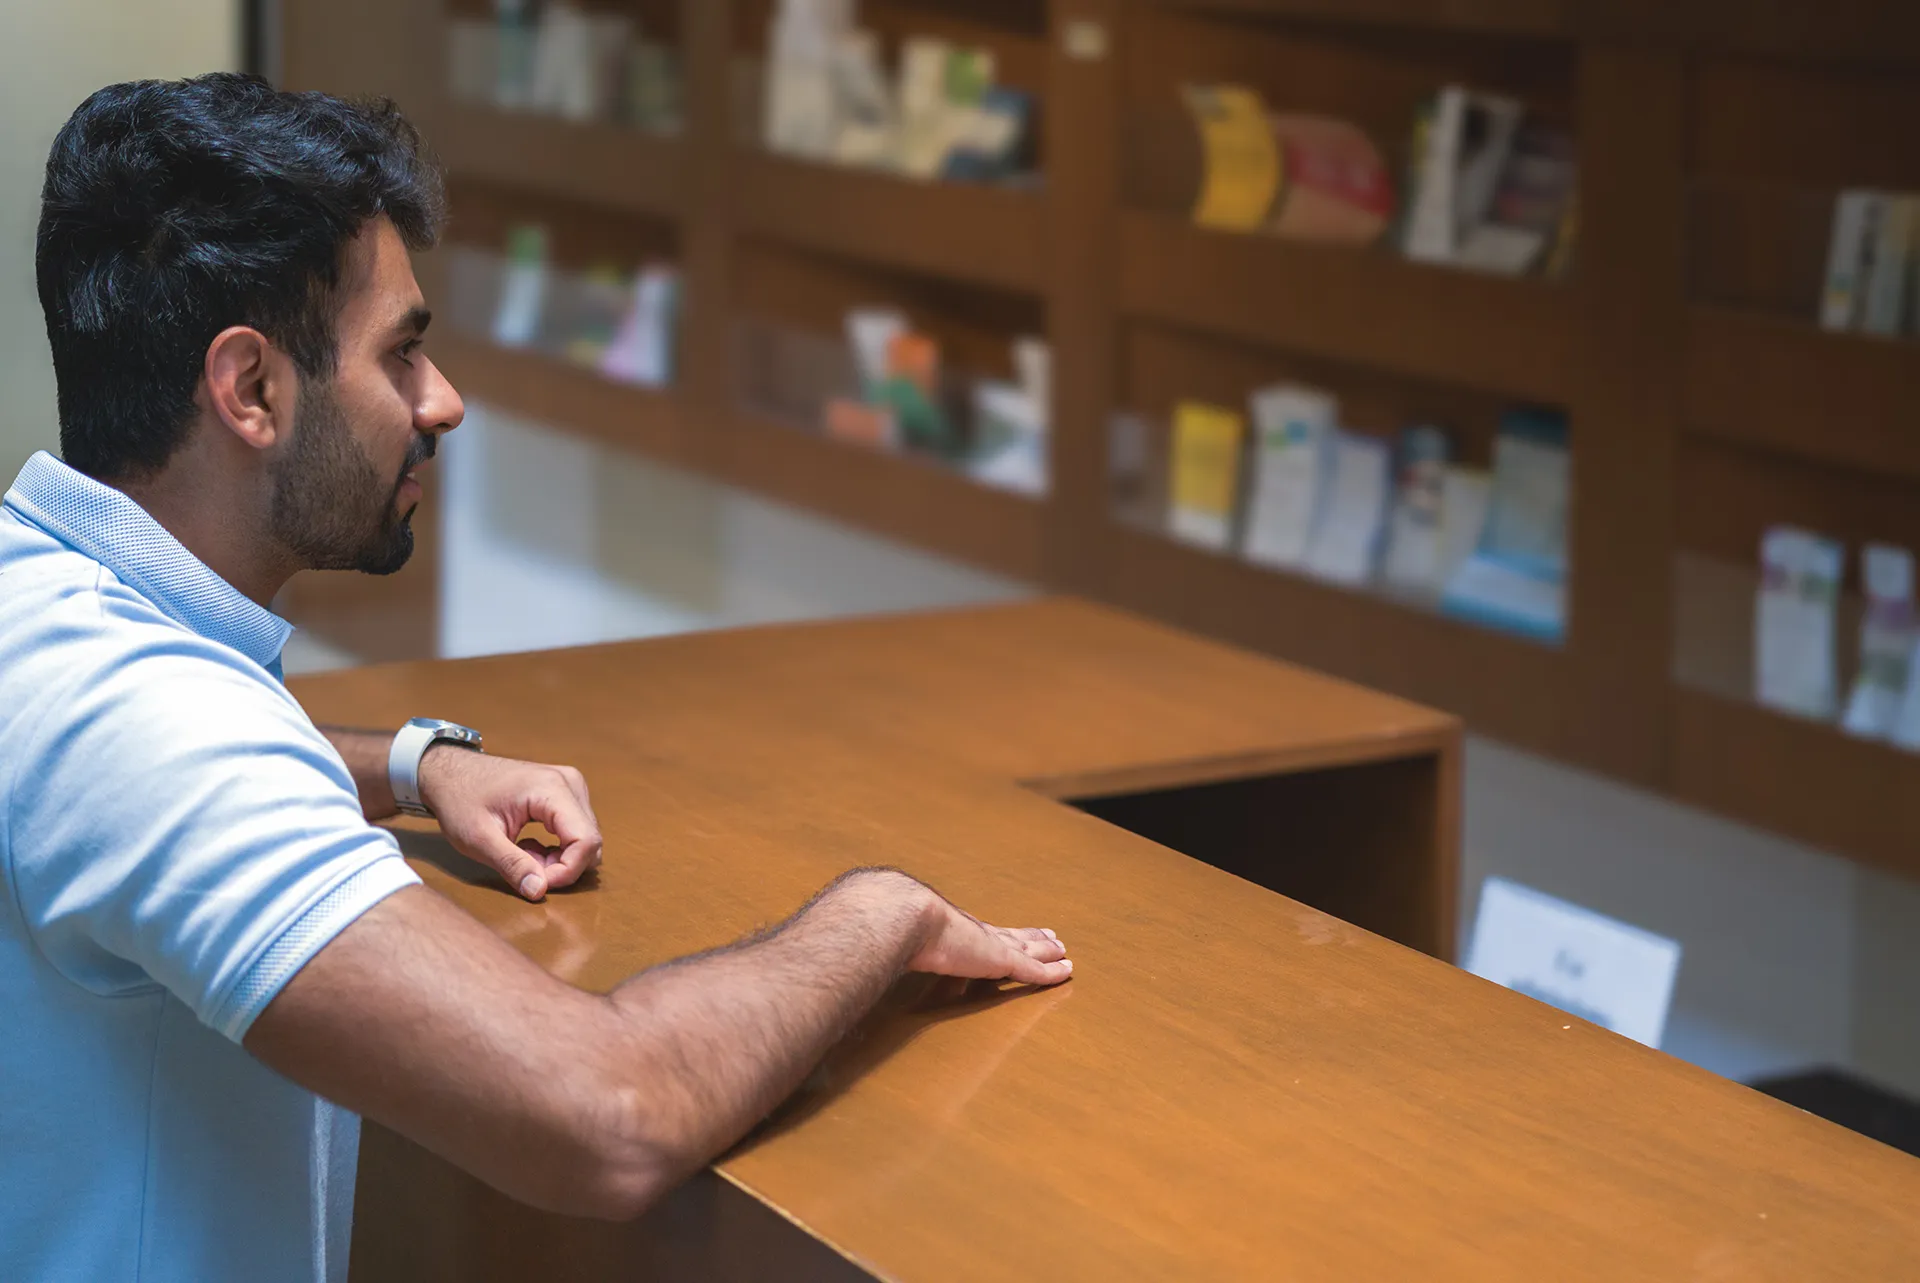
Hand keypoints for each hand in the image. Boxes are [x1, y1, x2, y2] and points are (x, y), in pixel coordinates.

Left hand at [419, 748, 602, 901]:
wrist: (450, 772)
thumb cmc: (460, 799)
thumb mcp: (479, 839)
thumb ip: (511, 865)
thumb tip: (538, 891)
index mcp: (552, 788)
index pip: (586, 840)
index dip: (567, 871)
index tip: (537, 882)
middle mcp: (570, 783)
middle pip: (590, 841)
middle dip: (561, 866)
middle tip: (524, 868)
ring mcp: (571, 785)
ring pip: (585, 838)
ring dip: (559, 859)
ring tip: (523, 855)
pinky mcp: (567, 792)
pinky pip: (577, 830)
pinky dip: (558, 848)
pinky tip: (529, 846)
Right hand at [907, 893, 1071, 987]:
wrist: (909, 919)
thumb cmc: (902, 928)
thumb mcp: (909, 936)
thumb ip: (906, 943)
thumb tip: (882, 946)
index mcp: (960, 930)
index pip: (990, 934)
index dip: (1005, 934)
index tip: (1018, 933)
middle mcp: (980, 935)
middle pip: (1016, 938)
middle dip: (1035, 940)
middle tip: (1054, 940)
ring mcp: (993, 946)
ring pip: (1031, 951)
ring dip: (1049, 953)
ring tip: (1063, 952)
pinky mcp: (1001, 959)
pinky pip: (1033, 970)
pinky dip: (1050, 973)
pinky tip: (1065, 972)